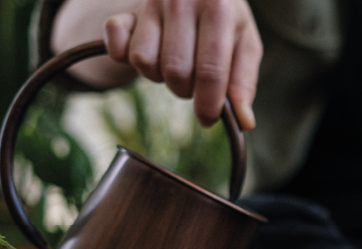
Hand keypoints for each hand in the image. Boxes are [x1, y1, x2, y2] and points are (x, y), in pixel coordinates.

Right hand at [103, 0, 261, 129]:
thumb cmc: (225, 20)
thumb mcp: (245, 44)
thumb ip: (244, 82)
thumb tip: (243, 122)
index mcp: (218, 9)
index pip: (210, 70)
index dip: (208, 104)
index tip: (207, 119)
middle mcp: (182, 1)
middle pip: (176, 72)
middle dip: (185, 89)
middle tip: (194, 79)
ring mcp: (151, 3)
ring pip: (145, 63)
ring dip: (158, 76)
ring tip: (174, 62)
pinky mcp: (127, 11)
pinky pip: (116, 48)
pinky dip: (125, 59)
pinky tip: (149, 51)